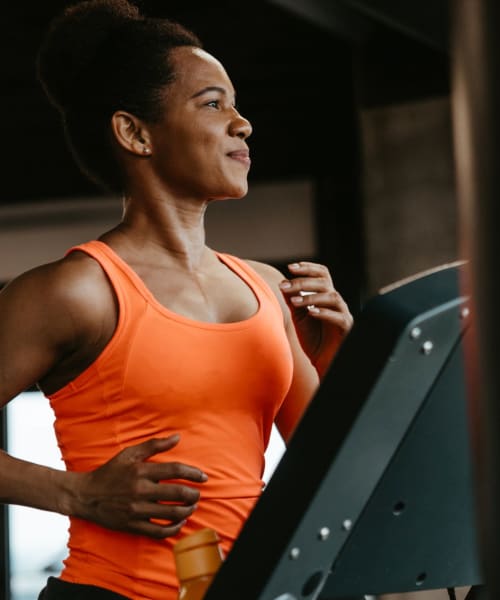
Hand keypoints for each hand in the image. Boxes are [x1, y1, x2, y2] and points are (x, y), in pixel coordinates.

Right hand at [71, 434, 206, 538]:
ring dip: (187, 511)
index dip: (193, 473)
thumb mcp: (129, 454)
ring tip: (191, 507)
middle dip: (193, 494)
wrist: (85, 495)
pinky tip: (179, 523)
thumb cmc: (110, 472)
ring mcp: (136, 510)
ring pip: (171, 514)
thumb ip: (154, 445)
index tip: (203, 477)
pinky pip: (158, 532)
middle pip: (177, 493)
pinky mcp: (132, 525)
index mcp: (141, 471)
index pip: (175, 470)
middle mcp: (140, 490)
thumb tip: (177, 437)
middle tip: (198, 494)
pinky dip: (173, 529)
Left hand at [279, 261, 352, 375]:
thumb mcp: (299, 318)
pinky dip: (324, 313)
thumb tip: (282, 283)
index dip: (308, 268)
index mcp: (325, 297)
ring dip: (311, 297)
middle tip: (286, 285)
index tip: (291, 267)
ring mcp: (343, 314)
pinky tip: (310, 313)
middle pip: (325, 281)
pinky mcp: (346, 328)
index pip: (322, 274)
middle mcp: (336, 302)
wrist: (324, 363)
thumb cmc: (314, 340)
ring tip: (294, 302)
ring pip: (332, 296)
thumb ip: (293, 301)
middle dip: (304, 280)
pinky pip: (338, 317)